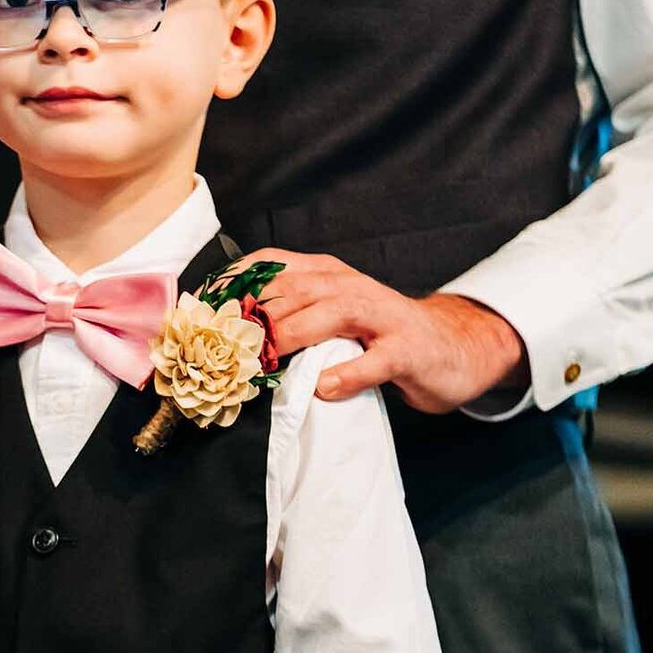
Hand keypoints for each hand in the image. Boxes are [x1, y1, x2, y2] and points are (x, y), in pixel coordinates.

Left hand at [230, 250, 527, 412]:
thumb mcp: (332, 314)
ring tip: (263, 360)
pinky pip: (373, 362)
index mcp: (327, 275)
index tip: (202, 309)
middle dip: (254, 316)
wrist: (451, 345)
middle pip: (293, 290)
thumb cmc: (379, 334)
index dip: (234, 283)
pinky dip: (346, 374)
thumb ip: (290, 316)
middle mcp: (351, 287)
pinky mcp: (406, 350)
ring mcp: (381, 316)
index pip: (272, 265)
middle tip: (221, 346)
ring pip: (330, 314)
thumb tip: (229, 335)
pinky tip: (324, 387)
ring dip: (291, 336)